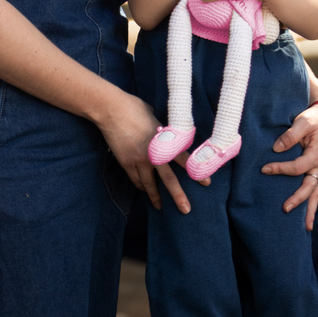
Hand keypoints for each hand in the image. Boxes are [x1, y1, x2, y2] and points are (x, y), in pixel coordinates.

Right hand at [98, 92, 190, 212]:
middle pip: (168, 179)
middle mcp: (153, 154)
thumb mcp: (154, 116)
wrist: (111, 110)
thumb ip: (161, 129)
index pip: (183, 159)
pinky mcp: (125, 162)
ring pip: (149, 183)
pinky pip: (135, 179)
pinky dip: (140, 186)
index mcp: (163, 141)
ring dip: (155, 197)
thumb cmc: (134, 107)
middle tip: (186, 210)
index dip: (195, 172)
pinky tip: (144, 191)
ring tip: (160, 207)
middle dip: (177, 195)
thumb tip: (163, 132)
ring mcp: (138, 159)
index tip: (206, 183)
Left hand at [261, 101, 317, 230]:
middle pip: (310, 187)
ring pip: (315, 193)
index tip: (264, 169)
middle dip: (298, 199)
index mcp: (317, 154)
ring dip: (310, 210)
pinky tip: (306, 219)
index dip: (281, 169)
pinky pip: (313, 190)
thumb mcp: (302, 121)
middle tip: (284, 209)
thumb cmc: (313, 119)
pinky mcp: (314, 172)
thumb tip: (276, 149)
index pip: (298, 167)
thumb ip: (291, 134)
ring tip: (306, 228)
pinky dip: (310, 204)